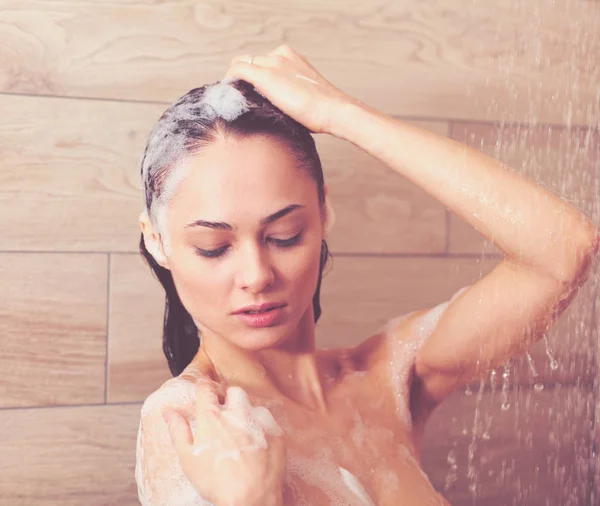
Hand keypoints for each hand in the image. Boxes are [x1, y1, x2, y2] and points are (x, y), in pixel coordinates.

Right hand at [162, 378, 285, 505]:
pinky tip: (257, 445)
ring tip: (242, 437)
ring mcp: (259, 420)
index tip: (204, 390)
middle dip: (229, 400)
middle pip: (233, 392)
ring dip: (247, 415)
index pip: (206, 388)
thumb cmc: (217, 482)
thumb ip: (178, 430)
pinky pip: (268, 421)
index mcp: (213, 417)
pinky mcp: (276, 430)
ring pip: (252, 406)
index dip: (204, 388)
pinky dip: (262, 429)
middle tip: (225, 419)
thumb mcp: (188, 458)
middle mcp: (237, 412)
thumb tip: (168, 412)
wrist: (252, 498)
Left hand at [223, 44, 358, 134]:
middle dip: (245, 77)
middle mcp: (282, 55)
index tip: (251, 92)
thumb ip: (290, 92)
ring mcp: (273, 63)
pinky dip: (231, 80)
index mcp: (293, 57)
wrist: (334, 110)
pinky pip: (238, 70)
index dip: (255, 76)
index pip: (265, 60)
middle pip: (252, 61)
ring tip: (237, 98)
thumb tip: (279, 107)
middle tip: (241, 97)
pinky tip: (231, 95)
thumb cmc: (324, 111)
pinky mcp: (266, 76)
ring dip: (238, 80)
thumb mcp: (305, 95)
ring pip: (243, 64)